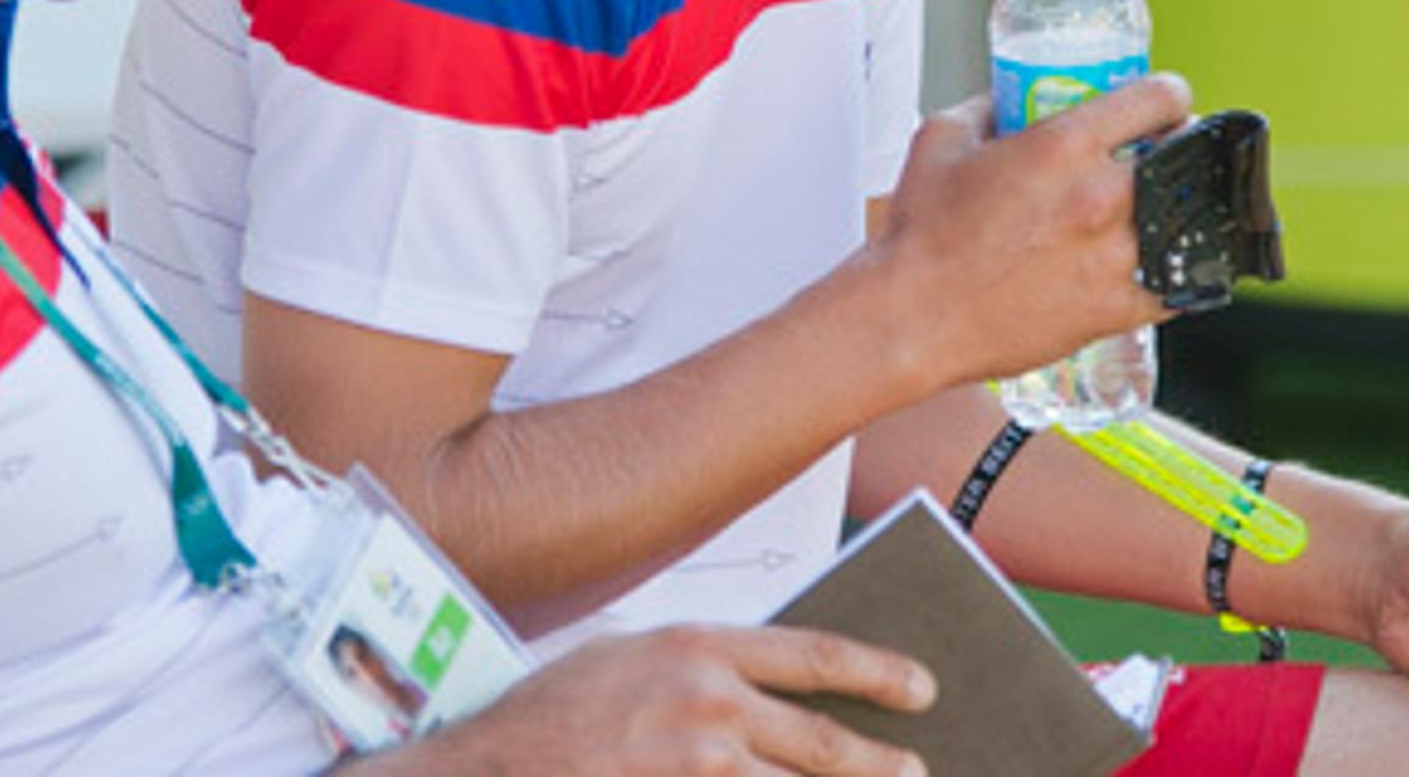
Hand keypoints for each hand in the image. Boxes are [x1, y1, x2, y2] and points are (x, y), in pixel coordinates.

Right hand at [382, 624, 933, 774]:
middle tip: (916, 771)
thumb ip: (702, 664)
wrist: (487, 766)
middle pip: (819, 741)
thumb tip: (771, 684)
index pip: (814, 654)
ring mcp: (693, 765)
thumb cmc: (554, 709)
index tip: (921, 688)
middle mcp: (705, 702)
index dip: (877, 673)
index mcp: (698, 645)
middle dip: (877, 763)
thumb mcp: (629, 654)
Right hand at [862, 78, 1184, 388]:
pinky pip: (1173, 286)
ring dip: (1166, 211)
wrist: (912, 317)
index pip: (1158, 98)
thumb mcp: (941, 139)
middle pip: (1180, 156)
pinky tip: (1146, 263)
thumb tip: (1004, 100)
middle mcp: (1100, 196)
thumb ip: (984, 108)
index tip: (1167, 102)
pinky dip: (1167, 272)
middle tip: (1151, 157)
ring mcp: (1115, 256)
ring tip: (1144, 212)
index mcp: (1065, 145)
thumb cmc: (921, 238)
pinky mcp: (1115, 309)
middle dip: (1171, 150)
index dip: (1169, 94)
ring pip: (1180, 220)